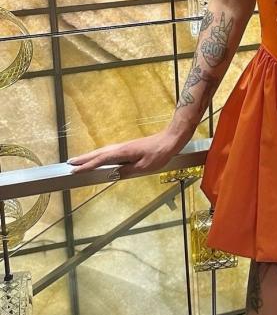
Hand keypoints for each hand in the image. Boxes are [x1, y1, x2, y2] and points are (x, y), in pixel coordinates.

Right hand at [66, 130, 183, 178]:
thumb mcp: (143, 167)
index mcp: (122, 152)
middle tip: (68, 164)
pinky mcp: (128, 147)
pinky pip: (109, 151)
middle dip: (83, 159)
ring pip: (102, 152)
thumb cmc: (159, 153)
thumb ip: (127, 171)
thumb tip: (113, 175)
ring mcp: (124, 146)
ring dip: (90, 156)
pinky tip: (99, 158)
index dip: (86, 166)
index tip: (74, 170)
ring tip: (78, 161)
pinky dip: (100, 155)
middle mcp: (121, 147)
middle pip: (98, 153)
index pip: (100, 160)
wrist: (170, 140)